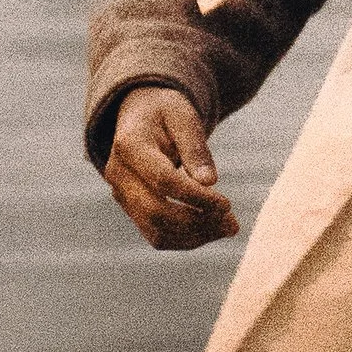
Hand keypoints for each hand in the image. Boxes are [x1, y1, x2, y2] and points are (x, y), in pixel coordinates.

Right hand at [105, 86, 237, 250]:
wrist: (140, 116)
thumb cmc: (165, 112)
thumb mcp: (183, 117)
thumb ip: (195, 148)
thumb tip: (209, 182)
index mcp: (130, 146)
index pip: (163, 181)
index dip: (196, 197)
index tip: (226, 204)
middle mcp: (118, 174)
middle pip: (156, 212)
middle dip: (198, 222)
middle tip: (232, 221)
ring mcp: (122, 195)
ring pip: (156, 232)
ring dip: (196, 236)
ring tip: (229, 227)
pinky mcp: (132, 209)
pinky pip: (157, 235)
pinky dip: (187, 239)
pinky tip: (213, 230)